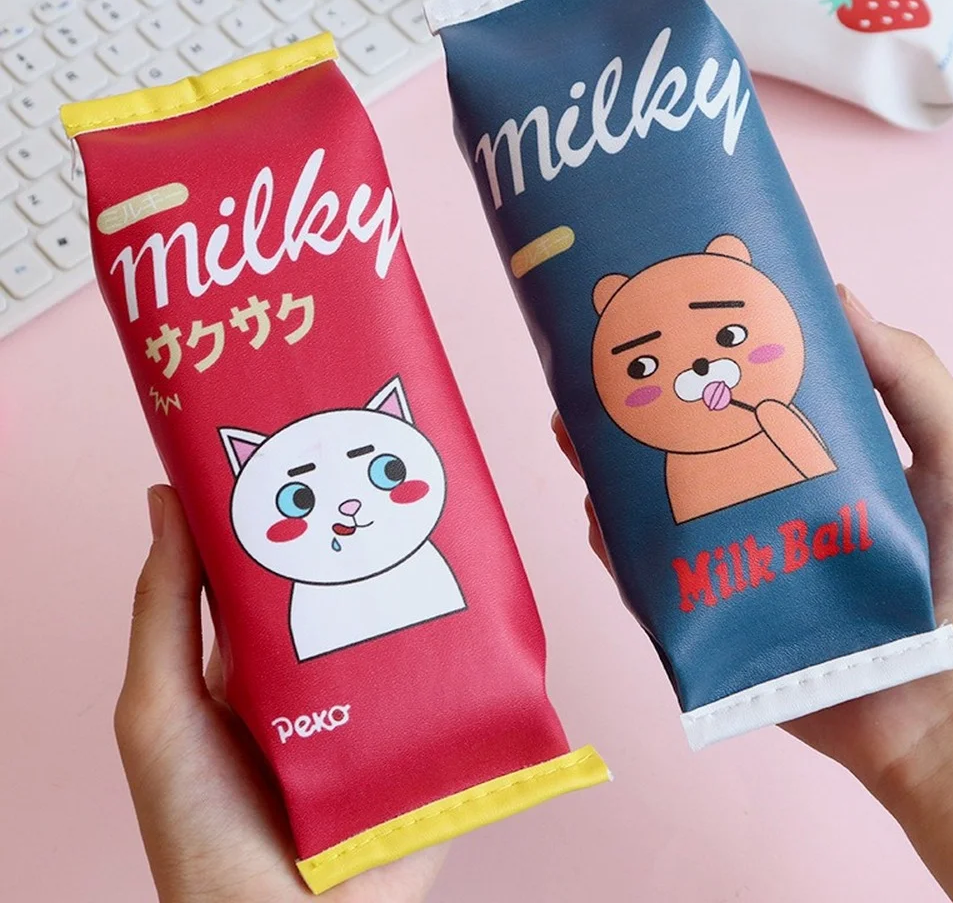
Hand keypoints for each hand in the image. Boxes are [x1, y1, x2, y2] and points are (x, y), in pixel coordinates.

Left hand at [115, 486, 445, 902]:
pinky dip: (467, 635)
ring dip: (421, 574)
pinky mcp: (426, 734)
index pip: (274, 563)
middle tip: (394, 456)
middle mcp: (319, 669)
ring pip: (404, 617)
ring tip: (440, 509)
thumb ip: (164, 607)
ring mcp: (376, 701)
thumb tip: (166, 497)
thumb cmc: (198, 827)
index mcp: (255, 657)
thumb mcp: (158, 708)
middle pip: (347, 582)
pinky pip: (453, 675)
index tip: (310, 436)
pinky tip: (482, 587)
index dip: (288, 505)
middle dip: (368, 527)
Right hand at [552, 284, 952, 902]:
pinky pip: (650, 579)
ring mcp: (732, 563)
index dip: (699, 362)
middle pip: (682, 450)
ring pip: (653, 508)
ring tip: (572, 426)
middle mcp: (761, 509)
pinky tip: (596, 507)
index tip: (663, 317)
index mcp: (811, 465)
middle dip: (633, 409)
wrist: (952, 706)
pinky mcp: (712, 618)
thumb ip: (909, 375)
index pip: (741, 403)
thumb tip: (837, 295)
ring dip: (608, 468)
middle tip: (594, 368)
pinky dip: (617, 544)